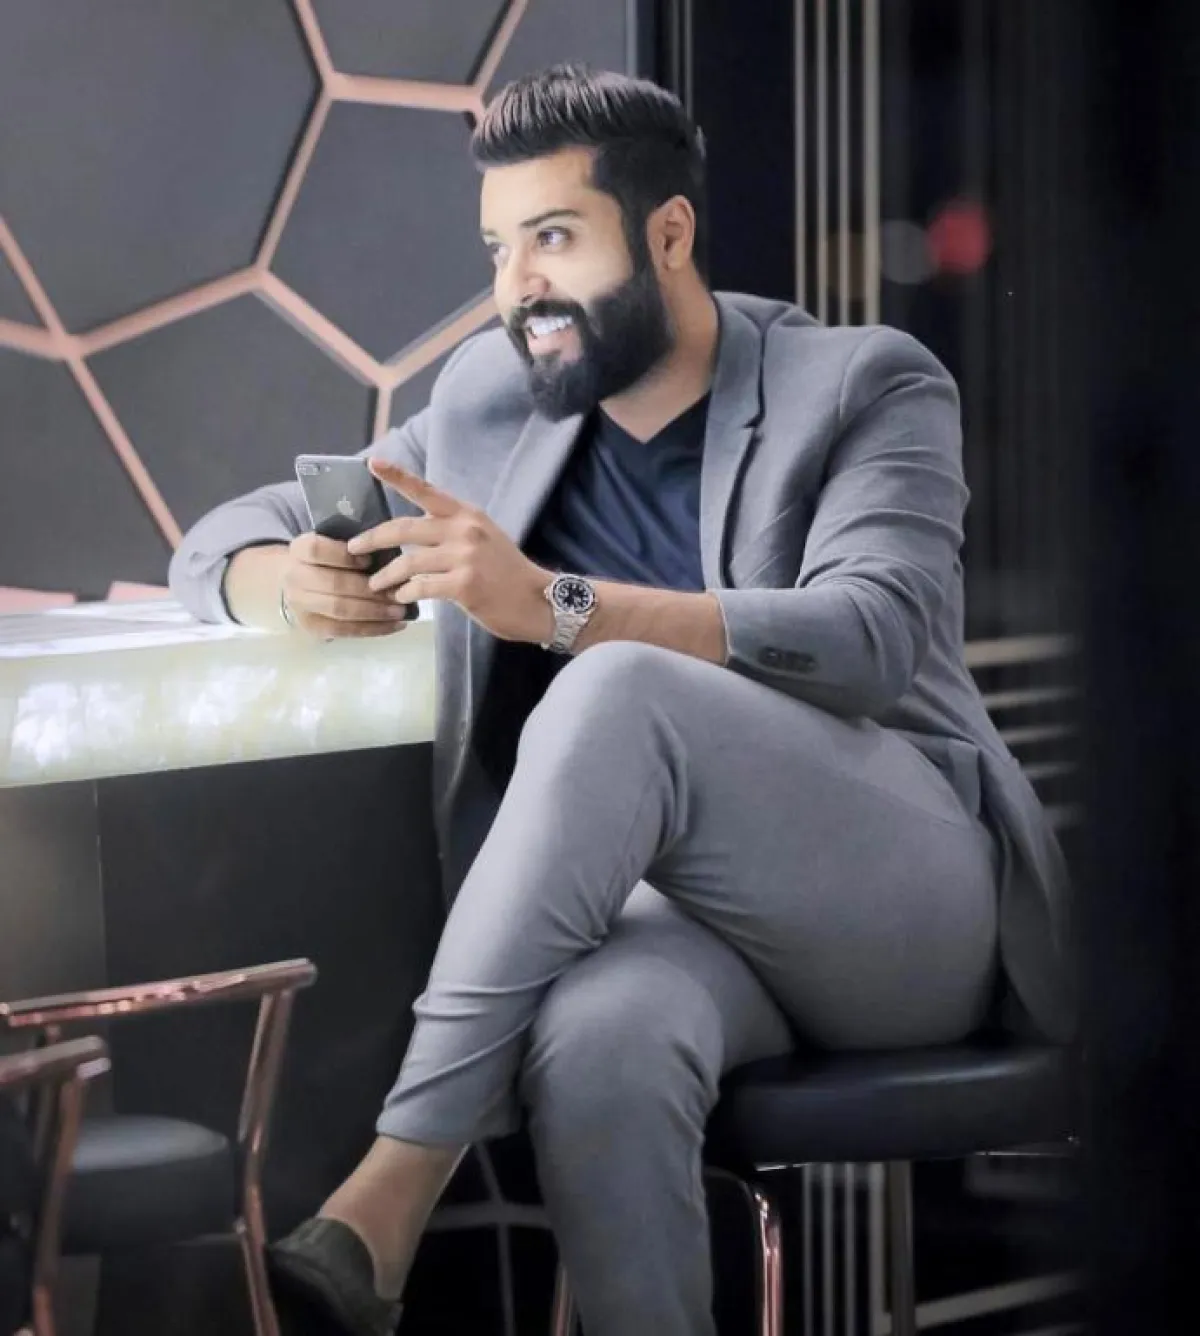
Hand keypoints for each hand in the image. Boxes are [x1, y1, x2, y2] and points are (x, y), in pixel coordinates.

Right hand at [281, 532, 413, 638]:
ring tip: (400, 611)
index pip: (316, 550)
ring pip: (340, 610)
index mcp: (299, 550)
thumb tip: (391, 559)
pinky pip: (344, 630)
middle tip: (398, 593)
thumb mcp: (333, 544)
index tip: (369, 560)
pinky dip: (373, 629)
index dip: (343, 556)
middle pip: (333, 584)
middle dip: (369, 590)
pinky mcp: (312, 627)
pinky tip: (395, 625)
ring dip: (374, 612)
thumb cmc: (327, 560)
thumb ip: (355, 548)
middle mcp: (294, 577)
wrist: (300, 583)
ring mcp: (300, 605)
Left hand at [347, 459, 554, 643]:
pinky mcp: (463, 585)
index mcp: (467, 514)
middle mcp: (464, 530)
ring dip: (385, 576)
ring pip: (407, 561)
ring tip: (374, 585)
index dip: (398, 476)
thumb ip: (452, 532)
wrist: (540, 601)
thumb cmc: (509, 573)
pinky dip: (406, 593)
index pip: (427, 491)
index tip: (373, 463)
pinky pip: (421, 587)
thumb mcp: (484, 539)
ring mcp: (464, 557)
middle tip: (354, 548)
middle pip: (404, 528)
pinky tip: (402, 598)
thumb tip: (414, 537)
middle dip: (372, 538)